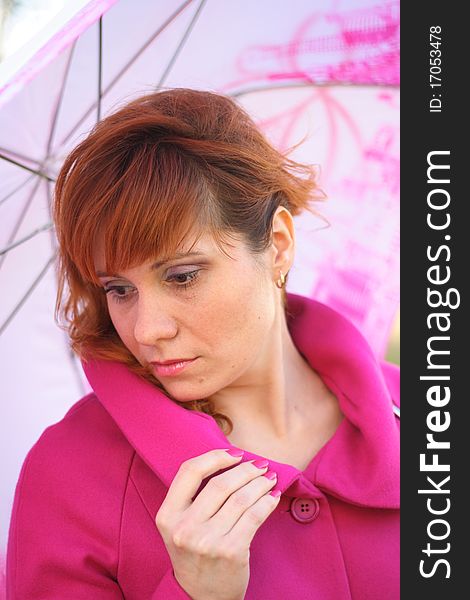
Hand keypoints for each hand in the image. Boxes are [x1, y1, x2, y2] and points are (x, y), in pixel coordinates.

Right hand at [155, 448, 280, 599]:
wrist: (200, 598)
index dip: (214, 457)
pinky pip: (255, 515)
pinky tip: (273, 495)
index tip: (234, 454)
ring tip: (269, 478)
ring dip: (260, 483)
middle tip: (259, 465)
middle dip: (245, 470)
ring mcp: (208, 541)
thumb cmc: (194, 554)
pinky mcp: (231, 551)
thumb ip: (193, 497)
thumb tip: (230, 460)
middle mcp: (185, 528)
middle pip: (220, 484)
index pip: (189, 471)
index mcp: (167, 516)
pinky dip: (267, 501)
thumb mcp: (179, 525)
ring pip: (241, 498)